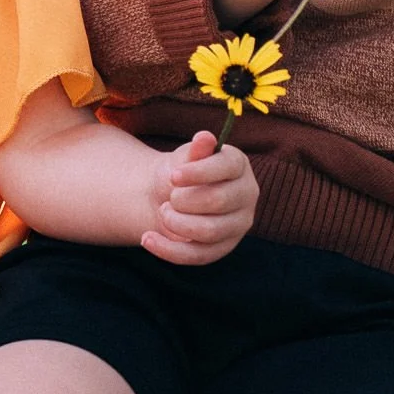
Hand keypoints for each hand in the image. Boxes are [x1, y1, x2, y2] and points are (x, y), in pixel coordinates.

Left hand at [139, 128, 258, 265]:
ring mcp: (237, 225)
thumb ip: (195, 150)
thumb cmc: (182, 171)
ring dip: (177, 223)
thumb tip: (205, 138)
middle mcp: (246, 196)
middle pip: (218, 201)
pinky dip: (168, 250)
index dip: (199, 172)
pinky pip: (197, 256)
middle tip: (170, 196)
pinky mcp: (221, 248)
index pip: (226, 168)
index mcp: (239, 166)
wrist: (171, 196)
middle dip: (185, 199)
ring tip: (163, 211)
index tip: (173, 175)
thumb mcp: (185, 157)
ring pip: (209, 231)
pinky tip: (147, 238)